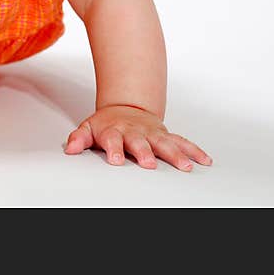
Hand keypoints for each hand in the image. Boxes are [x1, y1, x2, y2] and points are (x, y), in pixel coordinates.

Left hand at [64, 105, 211, 170]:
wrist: (125, 108)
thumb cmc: (107, 124)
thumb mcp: (88, 128)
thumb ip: (78, 139)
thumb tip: (69, 149)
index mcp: (114, 131)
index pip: (113, 141)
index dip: (114, 150)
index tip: (117, 160)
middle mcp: (135, 132)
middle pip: (140, 143)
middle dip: (145, 152)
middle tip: (149, 163)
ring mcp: (152, 133)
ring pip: (165, 143)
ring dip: (175, 154)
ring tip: (185, 166)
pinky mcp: (165, 134)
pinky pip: (182, 142)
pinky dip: (193, 150)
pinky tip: (204, 160)